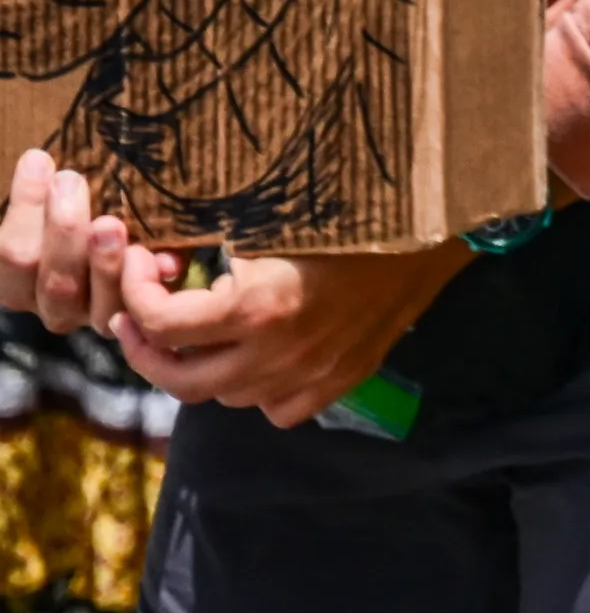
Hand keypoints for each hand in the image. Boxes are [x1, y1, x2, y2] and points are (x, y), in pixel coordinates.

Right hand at [0, 149, 164, 334]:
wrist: (129, 237)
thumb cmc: (73, 204)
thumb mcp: (51, 199)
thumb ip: (42, 187)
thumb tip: (39, 161)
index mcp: (21, 279)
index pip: (11, 253)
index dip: (24, 208)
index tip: (39, 159)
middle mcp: (54, 303)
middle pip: (54, 281)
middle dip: (63, 230)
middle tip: (71, 181)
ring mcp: (95, 314)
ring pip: (99, 304)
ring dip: (106, 264)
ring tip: (110, 225)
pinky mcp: (136, 314)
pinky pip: (143, 308)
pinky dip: (154, 282)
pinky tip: (166, 260)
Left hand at [112, 235, 473, 428]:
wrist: (433, 223)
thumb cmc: (351, 203)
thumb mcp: (274, 212)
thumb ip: (215, 241)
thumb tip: (161, 252)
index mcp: (258, 306)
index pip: (164, 325)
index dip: (134, 295)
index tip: (138, 265)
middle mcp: (277, 353)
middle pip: (180, 379)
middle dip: (145, 347)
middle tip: (133, 317)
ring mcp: (310, 375)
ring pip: (225, 398)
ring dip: (199, 366)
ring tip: (195, 330)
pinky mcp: (339, 381)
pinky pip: (276, 409)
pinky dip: (254, 389)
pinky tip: (255, 355)